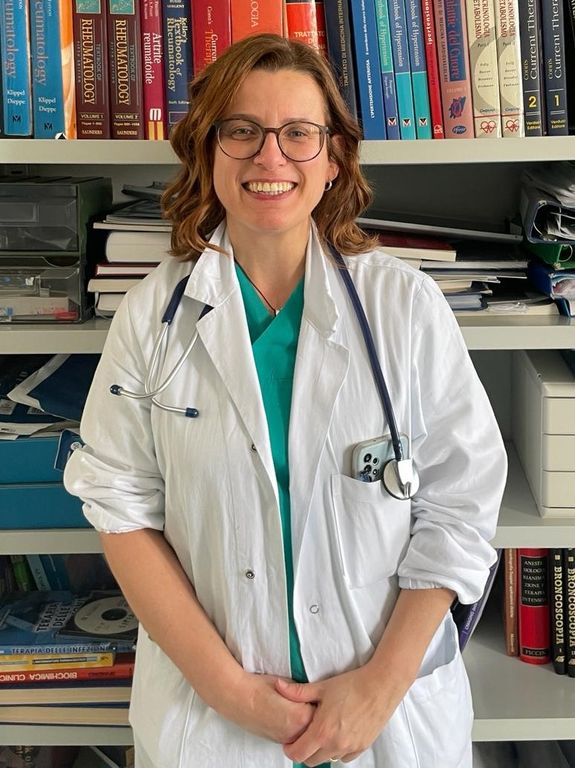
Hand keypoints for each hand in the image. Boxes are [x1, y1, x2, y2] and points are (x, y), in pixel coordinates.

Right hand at [222, 672, 314, 744]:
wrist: (238, 697)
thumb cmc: (260, 687)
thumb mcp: (287, 684)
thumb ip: (303, 694)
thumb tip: (313, 696)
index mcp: (301, 716)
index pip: (323, 712)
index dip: (321, 702)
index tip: (321, 696)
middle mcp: (295, 732)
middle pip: (317, 726)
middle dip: (317, 716)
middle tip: (312, 702)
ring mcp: (286, 739)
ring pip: (306, 734)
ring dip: (307, 725)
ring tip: (299, 708)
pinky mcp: (277, 741)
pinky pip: (295, 737)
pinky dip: (297, 729)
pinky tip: (290, 716)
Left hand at [275, 666, 404, 765]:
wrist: (381, 685)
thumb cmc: (352, 684)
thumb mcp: (322, 687)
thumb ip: (297, 692)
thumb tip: (278, 686)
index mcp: (322, 731)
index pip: (298, 754)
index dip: (289, 749)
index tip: (289, 741)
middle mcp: (335, 744)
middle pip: (311, 761)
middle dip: (304, 751)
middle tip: (304, 736)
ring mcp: (350, 748)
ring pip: (328, 760)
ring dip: (321, 751)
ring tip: (321, 733)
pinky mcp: (362, 747)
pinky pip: (344, 758)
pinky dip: (337, 751)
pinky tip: (337, 735)